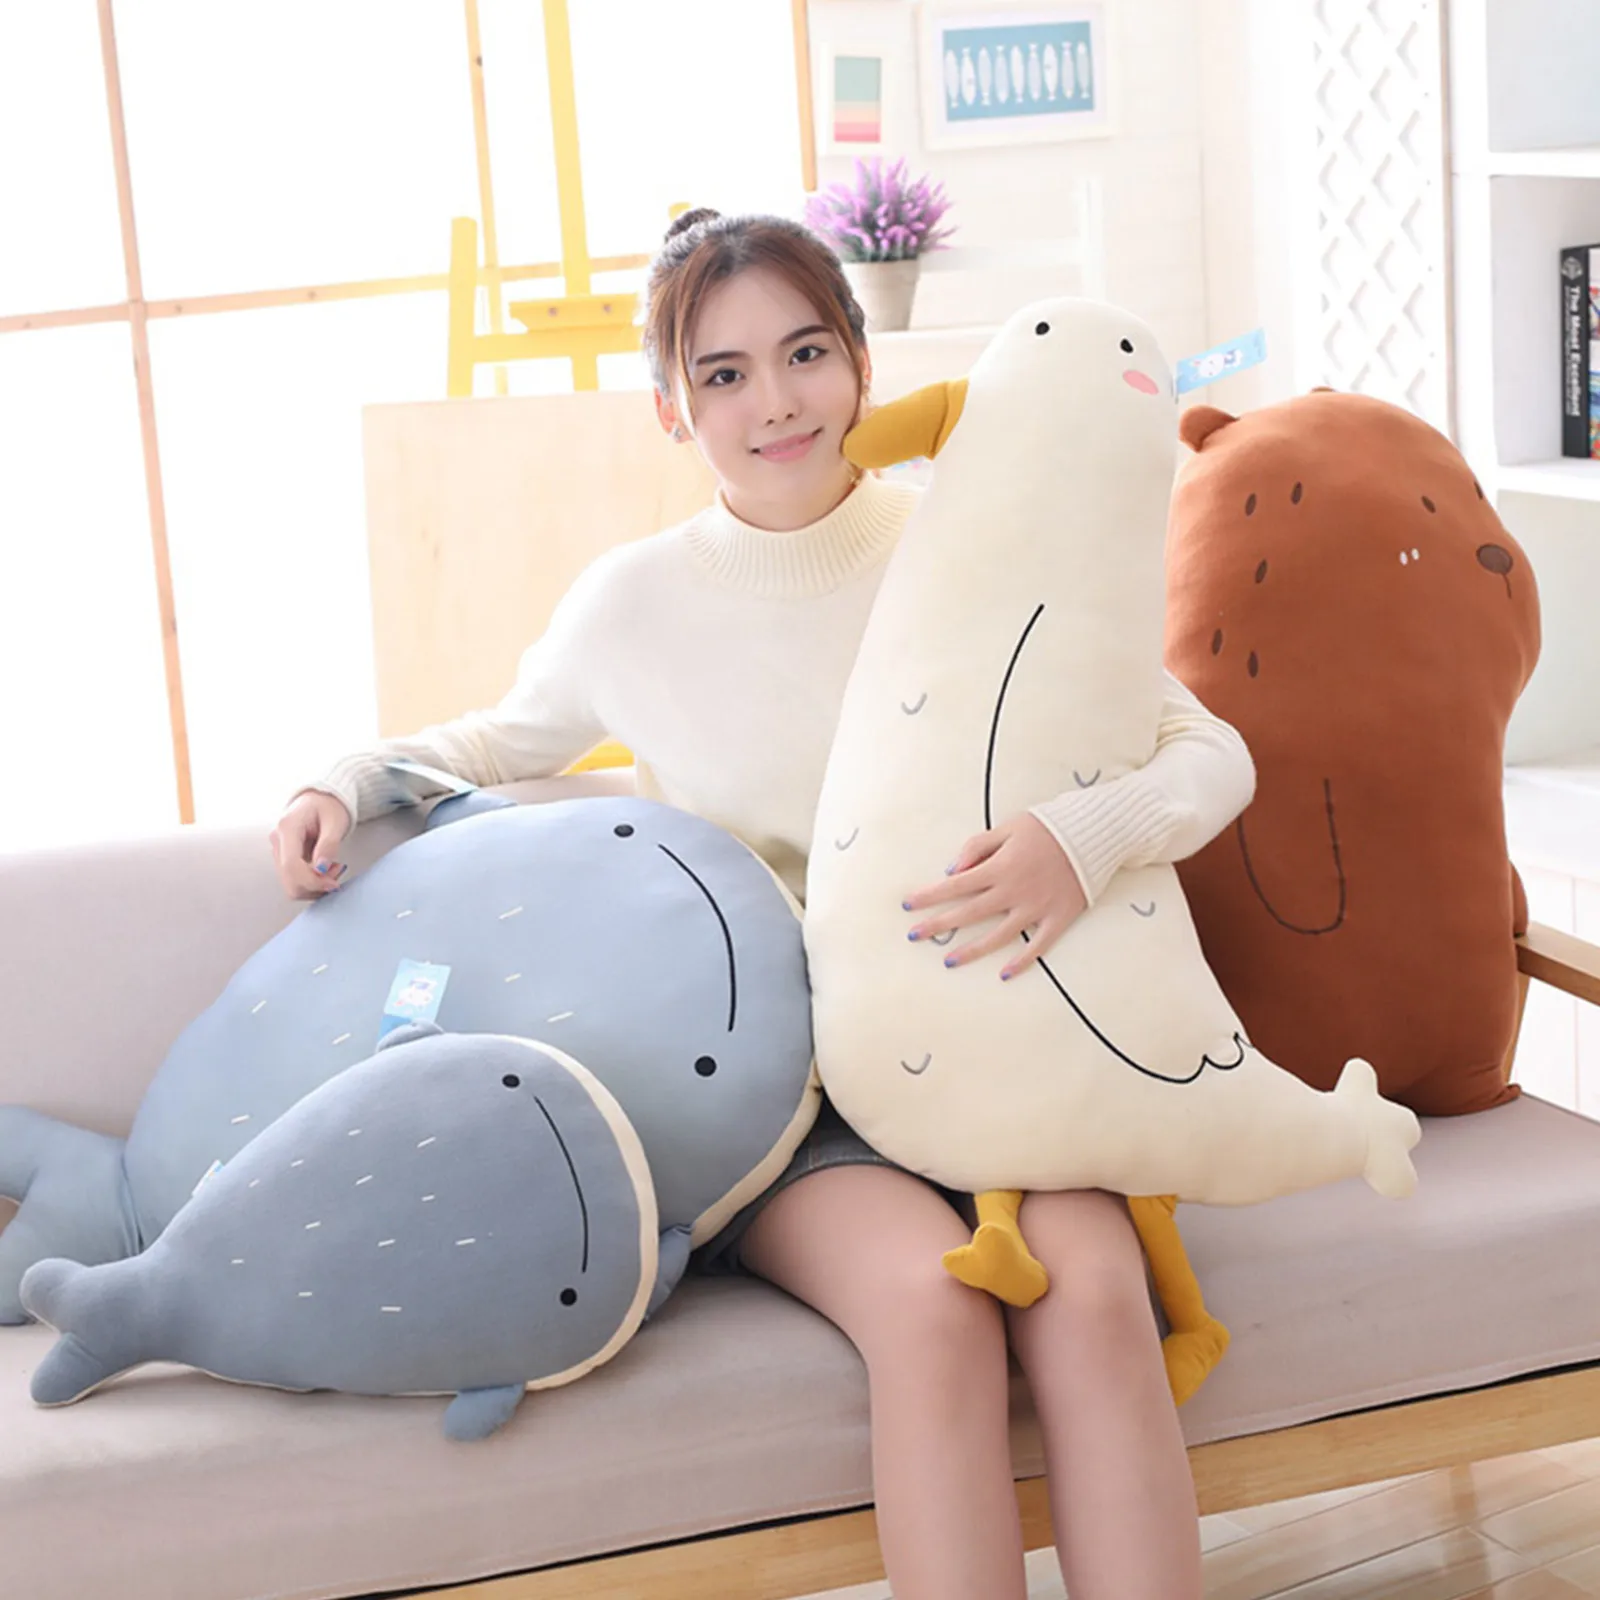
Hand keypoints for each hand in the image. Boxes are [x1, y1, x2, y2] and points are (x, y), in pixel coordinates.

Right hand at [269, 791, 352, 900]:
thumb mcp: (335, 821)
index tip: (334, 883)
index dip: (313, 881)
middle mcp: (278, 841)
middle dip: (315, 886)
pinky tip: (326, 869)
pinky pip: (296, 879)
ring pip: (291, 884)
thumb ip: (329, 844)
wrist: (320, 798)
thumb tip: (322, 869)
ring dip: (316, 885)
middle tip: (337, 872)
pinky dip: (313, 882)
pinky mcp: (285, 858)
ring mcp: (279, 851)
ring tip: (334, 869)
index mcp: (287, 828)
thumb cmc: (328, 806)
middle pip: (289, 881)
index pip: (291, 866)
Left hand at [902, 813, 1088, 978]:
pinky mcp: (1058, 918)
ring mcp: (1036, 908)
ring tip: (949, 961)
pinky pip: (1038, 946)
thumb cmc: (1048, 827)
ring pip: (998, 936)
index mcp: (999, 868)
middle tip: (914, 936)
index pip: (955, 886)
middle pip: (968, 913)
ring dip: (971, 950)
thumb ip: (977, 846)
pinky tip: (1004, 973)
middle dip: (938, 925)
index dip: (929, 896)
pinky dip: (1022, 961)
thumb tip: (952, 870)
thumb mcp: (1008, 827)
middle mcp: (1014, 892)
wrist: (1094, 833)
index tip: (908, 905)